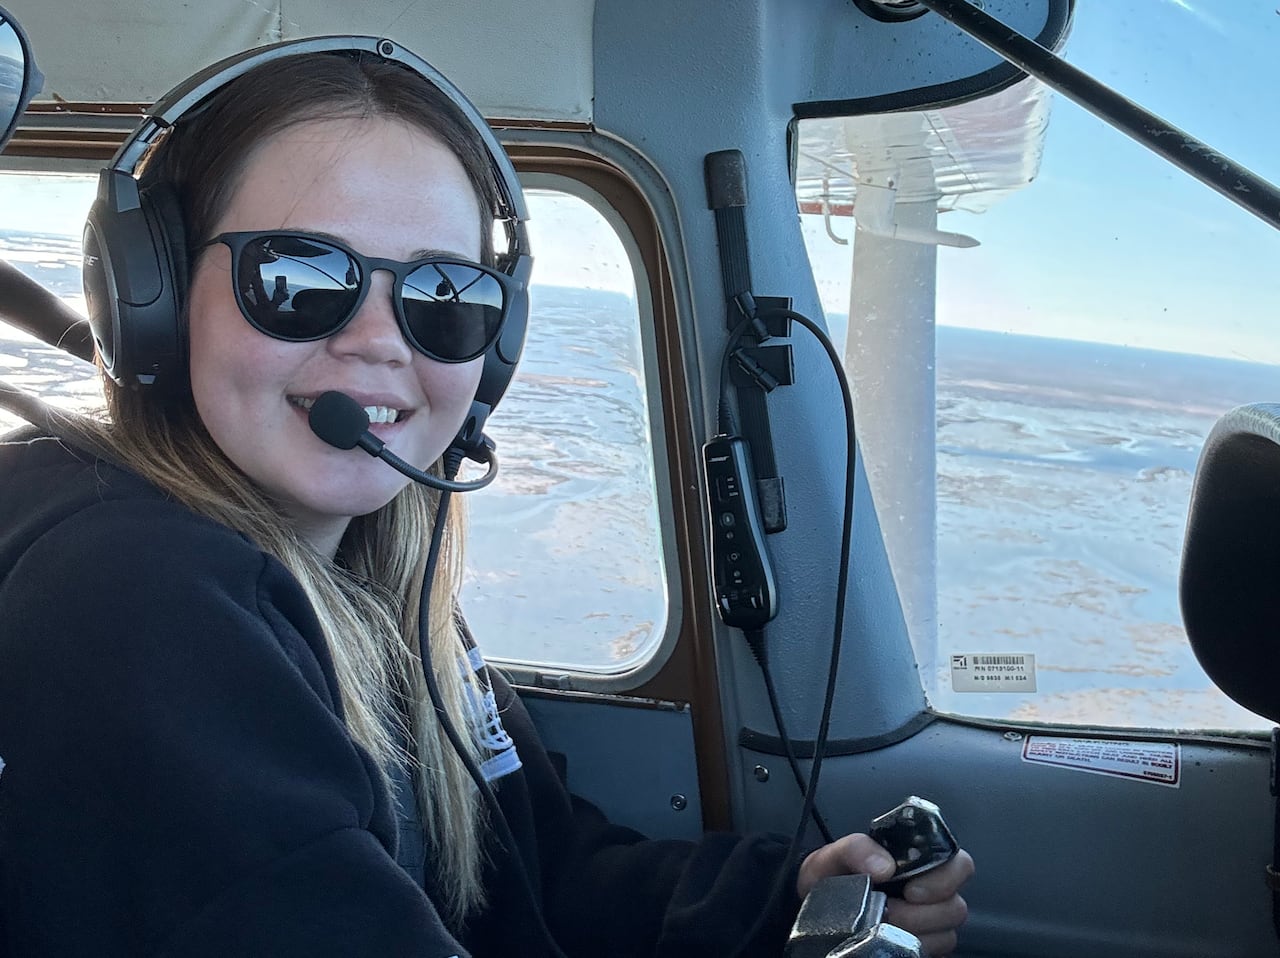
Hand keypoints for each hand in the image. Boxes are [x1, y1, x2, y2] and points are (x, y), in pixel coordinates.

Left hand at [796, 834, 973, 956]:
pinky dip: (911, 949)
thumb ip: (858, 848)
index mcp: (919, 860)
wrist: (815, 906)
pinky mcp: (923, 945)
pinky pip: (934, 953)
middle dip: (923, 913)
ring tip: (883, 926)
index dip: (945, 878)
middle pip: (956, 906)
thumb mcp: (835, 854)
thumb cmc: (832, 875)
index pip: (959, 864)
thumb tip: (885, 867)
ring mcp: (930, 921)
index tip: (912, 889)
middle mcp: (931, 890)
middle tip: (889, 911)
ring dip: (915, 933)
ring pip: (947, 934)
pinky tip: (889, 940)